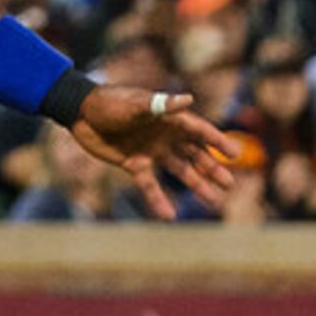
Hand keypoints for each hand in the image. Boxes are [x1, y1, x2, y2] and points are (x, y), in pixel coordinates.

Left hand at [72, 85, 240, 220]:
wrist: (79, 113)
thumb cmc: (109, 102)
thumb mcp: (135, 104)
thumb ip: (161, 105)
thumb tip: (188, 99)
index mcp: (169, 118)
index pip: (200, 131)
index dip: (218, 141)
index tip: (235, 155)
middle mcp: (165, 136)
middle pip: (195, 154)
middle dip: (212, 168)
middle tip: (228, 184)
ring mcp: (151, 150)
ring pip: (180, 170)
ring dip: (196, 184)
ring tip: (213, 200)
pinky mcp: (134, 164)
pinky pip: (151, 185)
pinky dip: (159, 200)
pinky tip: (169, 215)